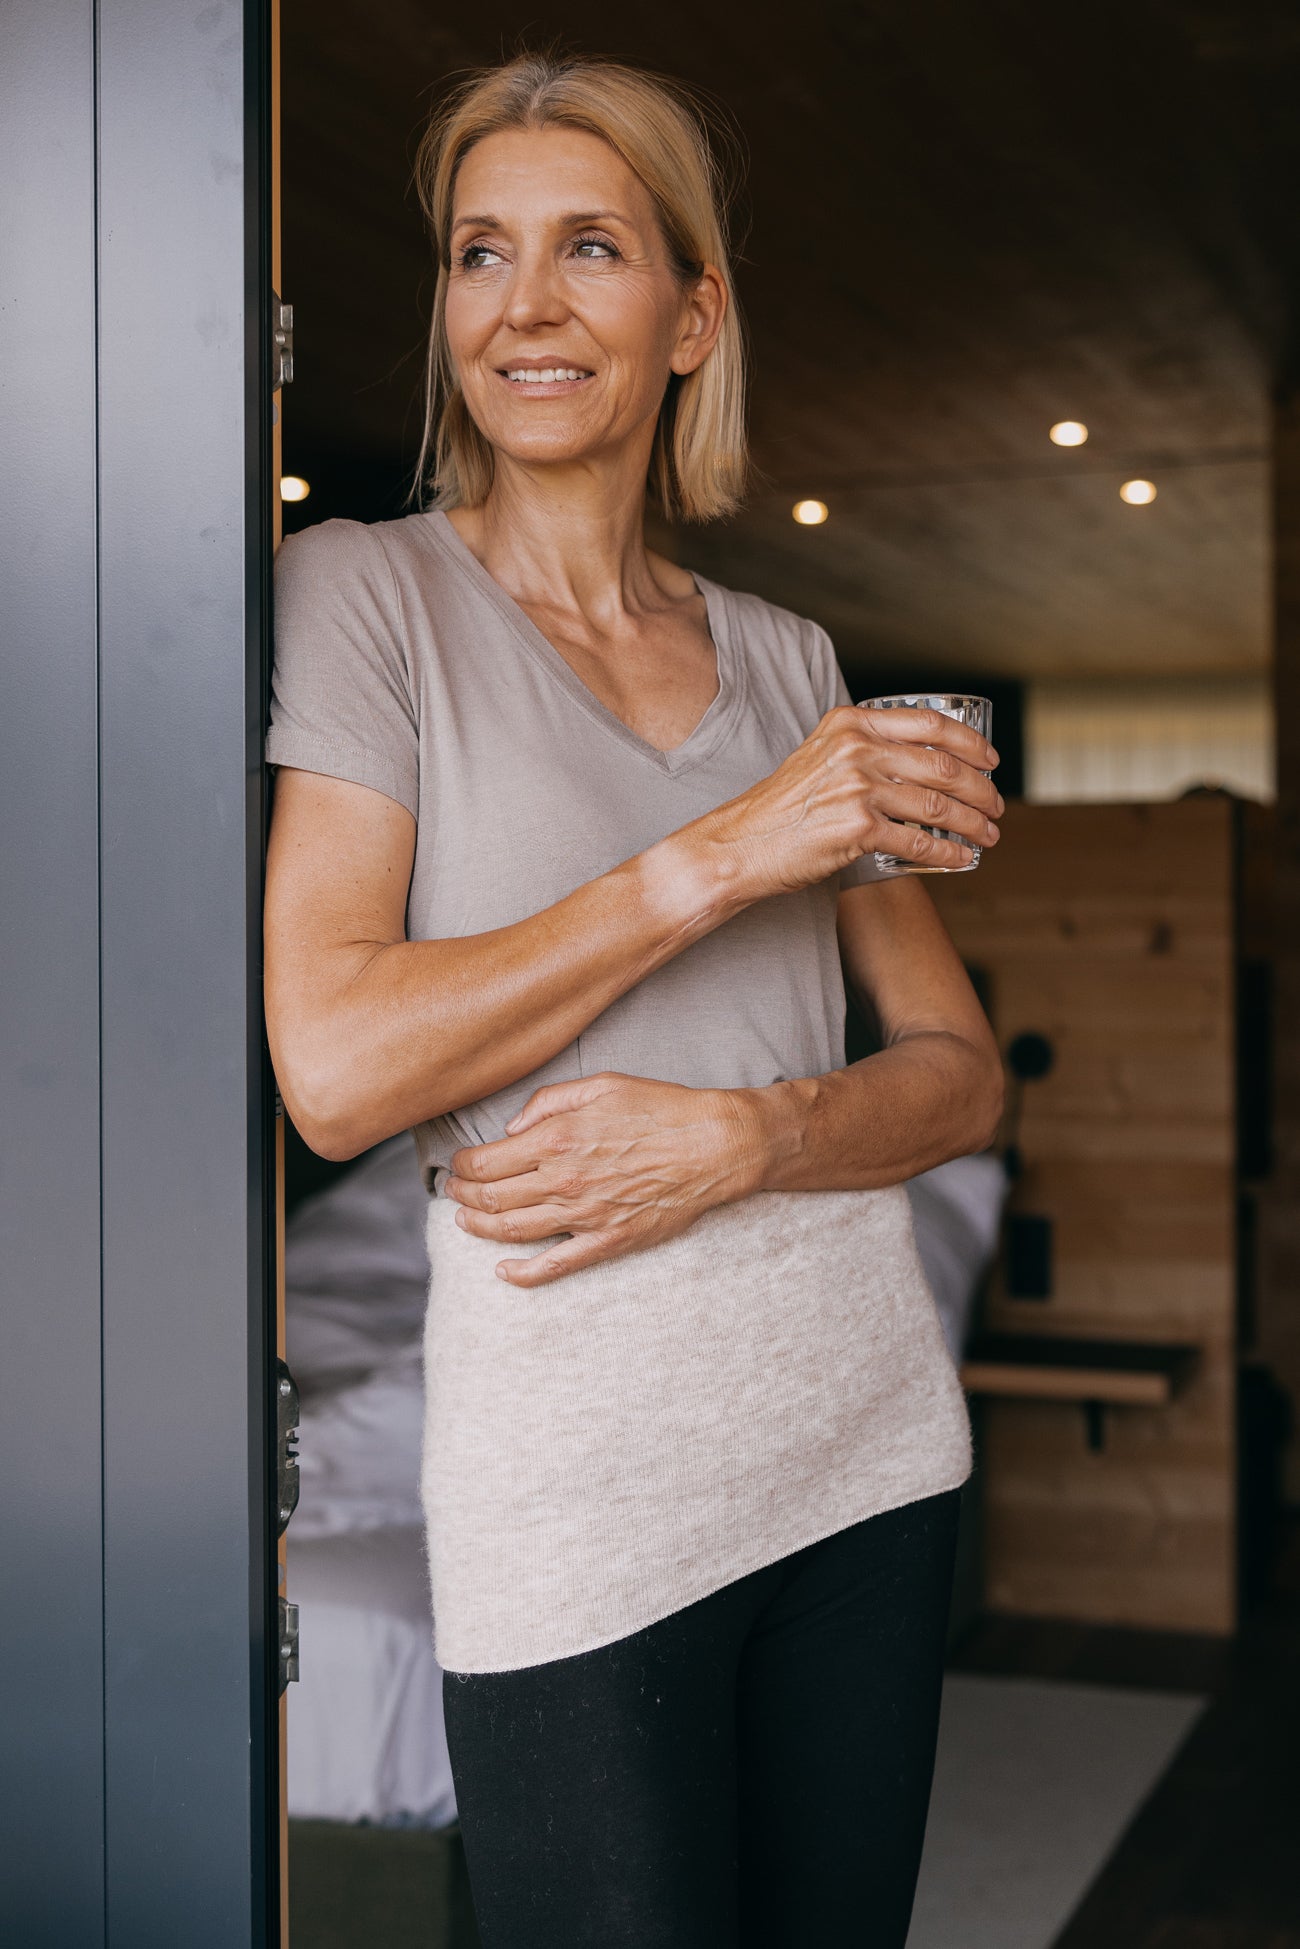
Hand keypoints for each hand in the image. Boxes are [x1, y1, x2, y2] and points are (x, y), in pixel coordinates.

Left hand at [444, 1073, 759, 1286]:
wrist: (712, 1145)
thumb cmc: (660, 1108)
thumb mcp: (601, 1084)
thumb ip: (548, 1101)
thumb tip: (512, 1127)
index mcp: (557, 1139)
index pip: (487, 1162)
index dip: (462, 1166)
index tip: (457, 1165)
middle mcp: (563, 1180)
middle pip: (491, 1198)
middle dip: (462, 1196)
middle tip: (453, 1192)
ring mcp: (584, 1215)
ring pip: (512, 1232)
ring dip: (479, 1228)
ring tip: (465, 1221)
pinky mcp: (607, 1241)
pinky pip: (554, 1266)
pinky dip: (522, 1275)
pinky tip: (503, 1272)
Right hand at [684, 704, 1002, 901]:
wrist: (742, 844)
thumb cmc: (783, 807)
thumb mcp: (821, 755)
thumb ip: (863, 748)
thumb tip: (922, 761)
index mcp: (852, 724)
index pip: (930, 724)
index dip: (971, 743)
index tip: (991, 761)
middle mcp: (857, 750)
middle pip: (943, 766)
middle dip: (981, 790)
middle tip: (996, 806)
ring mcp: (858, 788)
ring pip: (938, 806)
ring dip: (973, 824)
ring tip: (989, 835)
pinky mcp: (857, 829)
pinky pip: (919, 842)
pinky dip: (948, 854)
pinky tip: (960, 859)